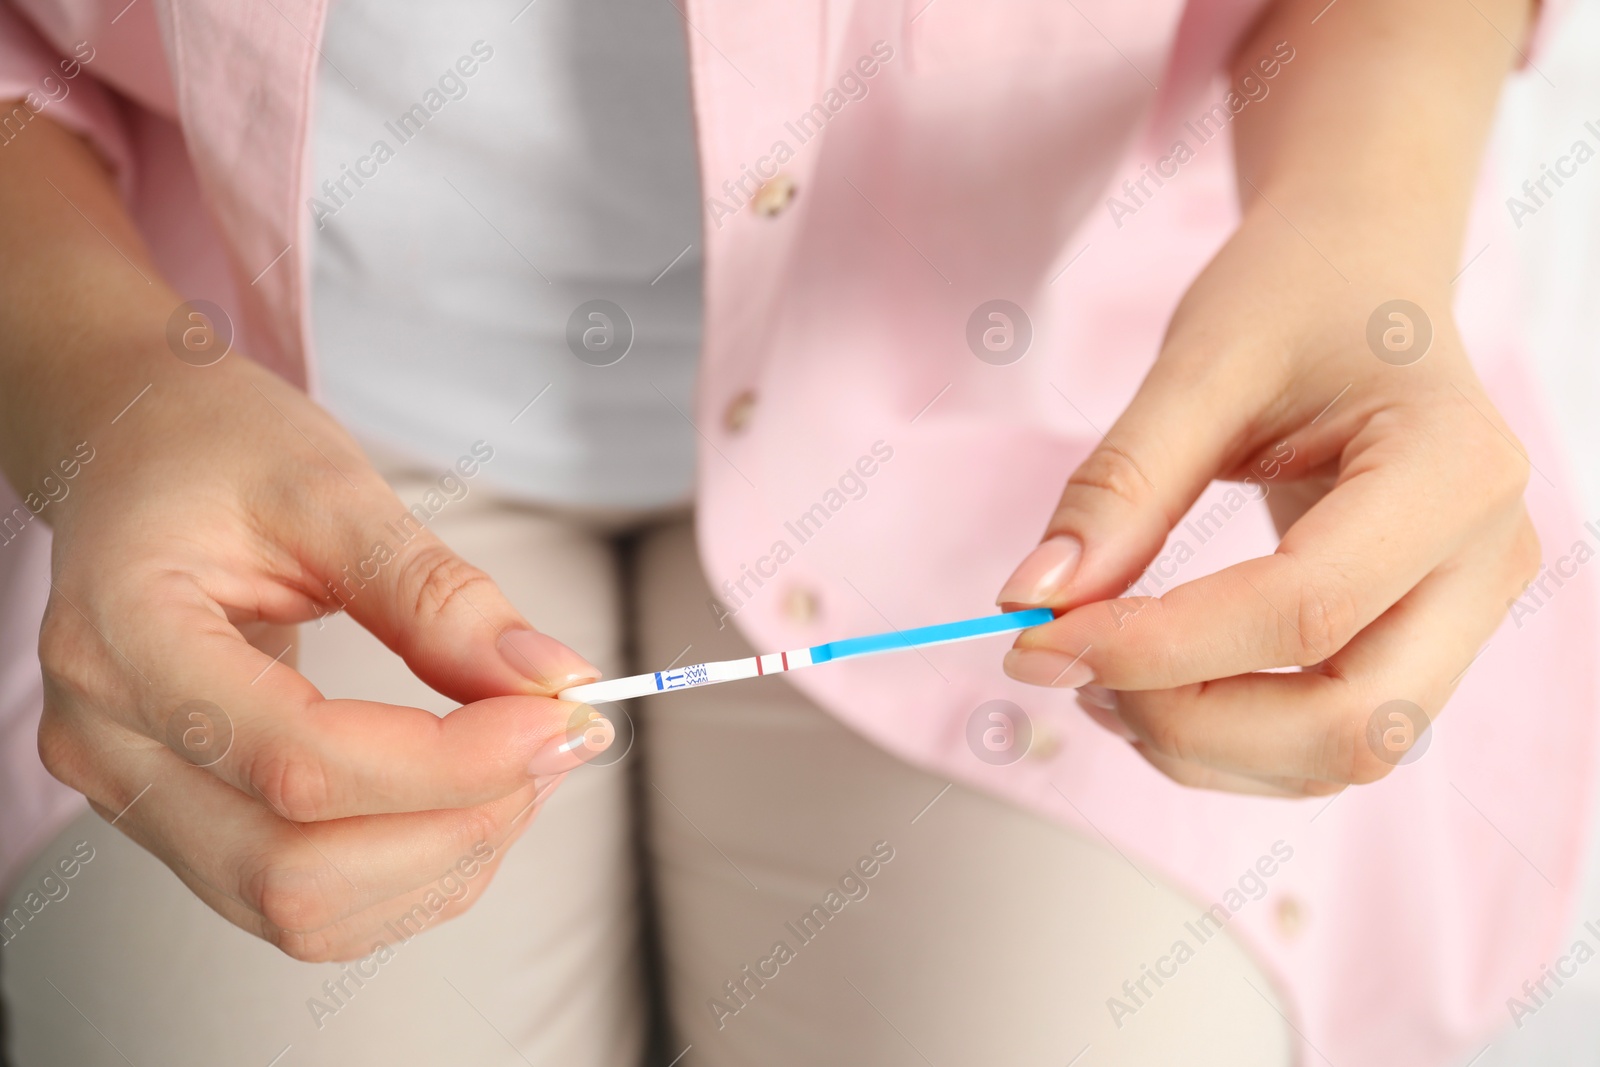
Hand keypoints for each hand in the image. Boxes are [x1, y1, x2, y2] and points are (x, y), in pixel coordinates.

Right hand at [36, 352, 609, 959]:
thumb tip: (552, 681)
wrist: (136, 451)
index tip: (560, 720)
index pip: (298, 760)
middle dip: (457, 824)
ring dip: (442, 859)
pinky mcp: (181, 822)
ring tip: (521, 762)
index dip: (450, 763)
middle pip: (293, 869)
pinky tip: (468, 795)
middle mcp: (107, 744)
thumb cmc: (217, 450)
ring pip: (303, 910)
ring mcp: (132, 796)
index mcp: (124, 641)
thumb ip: (436, 594)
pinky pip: (304, 902)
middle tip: (557, 741)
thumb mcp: (331, 488)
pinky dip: (411, 870)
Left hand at [996, 207, 1536, 795]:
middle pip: (1350, 723)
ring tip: (1096, 669)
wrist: (1365, 275)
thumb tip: (1030, 602)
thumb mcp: (1198, 366)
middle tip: (1069, 662)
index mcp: (1454, 468)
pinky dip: (1225, 740)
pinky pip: (1326, 742)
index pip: (1305, 611)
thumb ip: (1118, 487)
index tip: (1039, 636)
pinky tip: (1150, 681)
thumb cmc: (1295, 296)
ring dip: (1200, 744)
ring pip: (1340, 756)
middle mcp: (1485, 559)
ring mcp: (1466, 614)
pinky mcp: (1423, 644)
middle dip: (1189, 721)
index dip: (1159, 646)